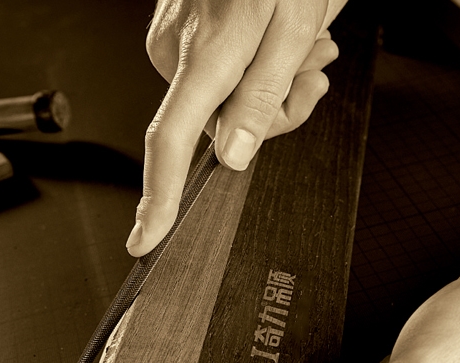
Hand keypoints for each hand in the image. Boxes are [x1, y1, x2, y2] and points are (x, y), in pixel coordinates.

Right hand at [126, 0, 346, 256]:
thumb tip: (234, 156)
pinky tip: (284, 39)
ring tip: (307, 45)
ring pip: (230, 102)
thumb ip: (264, 95)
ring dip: (278, 84)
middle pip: (222, 126)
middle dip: (278, 112)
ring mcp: (175, 42)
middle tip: (313, 73)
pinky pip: (223, 77)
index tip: (146, 240)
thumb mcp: (296, 25)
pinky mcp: (182, 34)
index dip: (159, 197)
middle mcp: (178, 51)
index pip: (172, 141)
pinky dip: (260, 67)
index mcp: (206, 54)